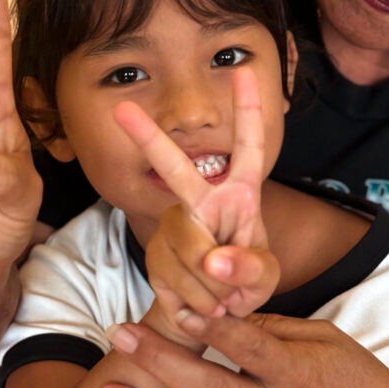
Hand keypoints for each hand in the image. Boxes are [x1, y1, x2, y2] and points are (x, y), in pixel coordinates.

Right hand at [113, 66, 279, 323]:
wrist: (209, 317)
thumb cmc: (244, 282)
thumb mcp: (265, 279)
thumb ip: (251, 270)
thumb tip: (214, 260)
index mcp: (240, 194)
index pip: (248, 147)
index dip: (248, 109)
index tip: (243, 70)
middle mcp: (201, 200)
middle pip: (175, 169)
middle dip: (148, 138)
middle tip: (122, 111)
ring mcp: (174, 224)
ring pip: (187, 250)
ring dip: (213, 289)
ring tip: (224, 299)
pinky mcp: (154, 252)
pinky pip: (173, 278)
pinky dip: (195, 304)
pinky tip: (201, 305)